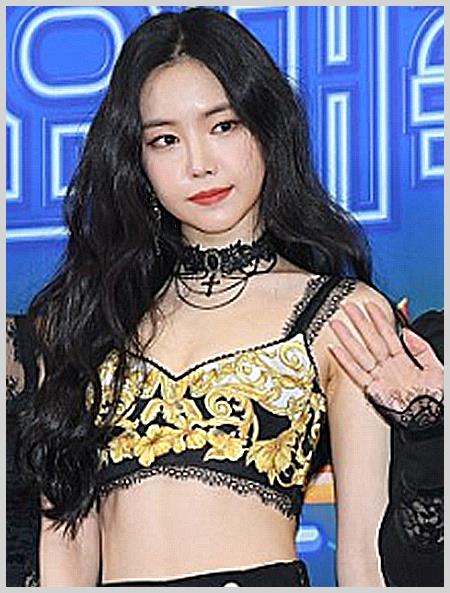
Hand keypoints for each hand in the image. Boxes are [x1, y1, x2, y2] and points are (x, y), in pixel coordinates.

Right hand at [328, 302, 442, 426]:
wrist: (430, 424)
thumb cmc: (435, 402)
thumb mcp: (436, 370)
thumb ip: (422, 349)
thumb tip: (407, 331)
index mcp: (404, 362)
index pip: (388, 335)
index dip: (379, 319)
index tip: (369, 306)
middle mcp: (389, 368)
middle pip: (370, 340)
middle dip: (359, 322)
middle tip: (347, 307)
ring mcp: (380, 378)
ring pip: (360, 353)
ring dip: (347, 338)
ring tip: (336, 324)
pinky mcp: (372, 391)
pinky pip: (356, 373)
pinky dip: (345, 362)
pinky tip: (336, 350)